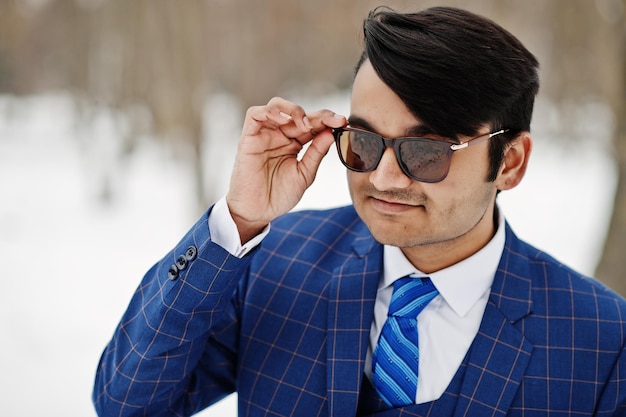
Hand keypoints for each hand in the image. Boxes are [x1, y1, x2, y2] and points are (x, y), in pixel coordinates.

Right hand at [226, 97, 345, 242]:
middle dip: (319, 115)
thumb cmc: (279, 195)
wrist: (258, 212)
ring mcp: (264, 135)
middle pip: (299, 113)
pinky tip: (284, 121)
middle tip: (334, 121)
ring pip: (277, 106)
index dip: (328, 120)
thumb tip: (331, 132)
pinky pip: (255, 114)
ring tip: (306, 125)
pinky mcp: (249, 137)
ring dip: (294, 110)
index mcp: (295, 143)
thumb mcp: (305, 174)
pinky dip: (270, 112)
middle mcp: (280, 135)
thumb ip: (316, 153)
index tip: (343, 122)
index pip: (313, 124)